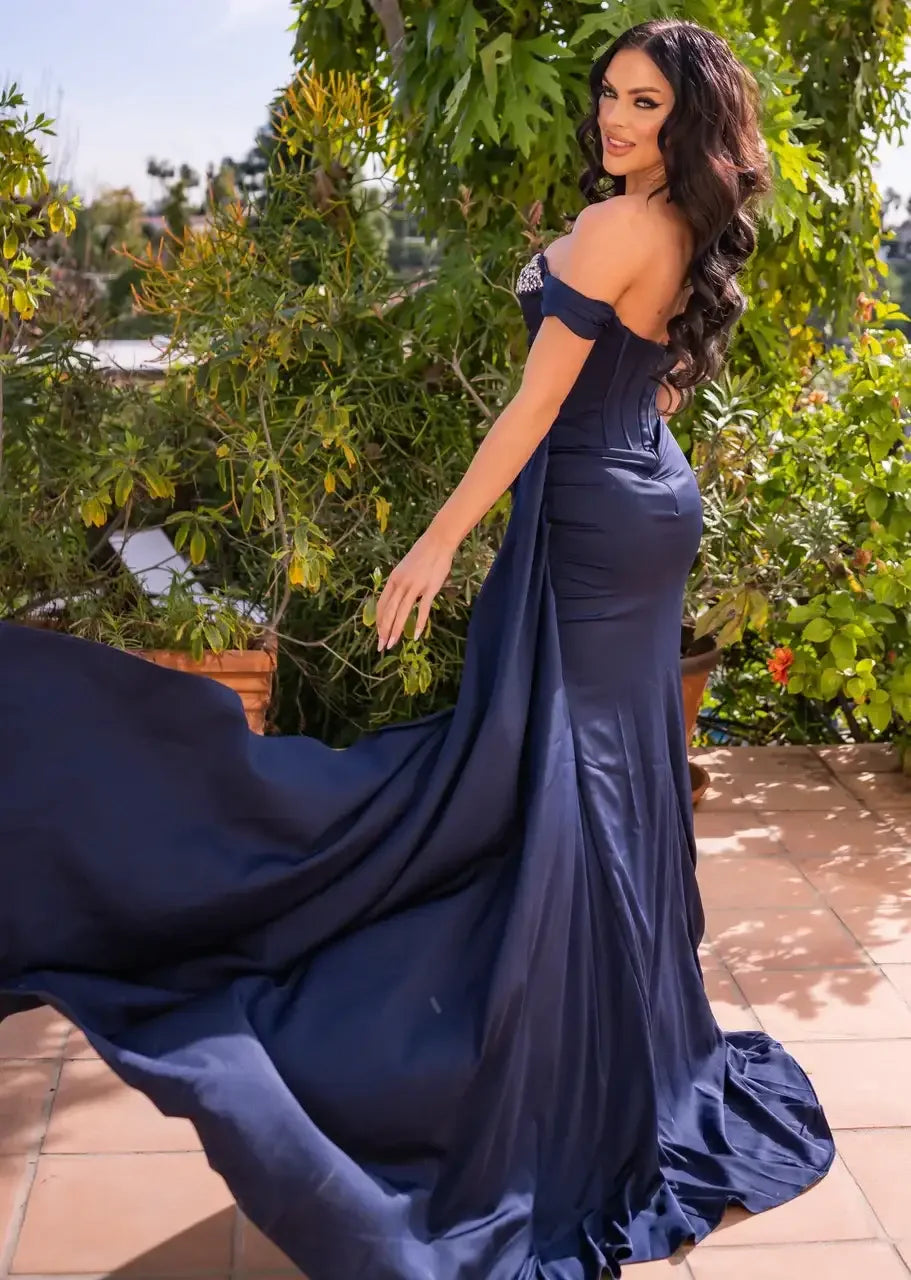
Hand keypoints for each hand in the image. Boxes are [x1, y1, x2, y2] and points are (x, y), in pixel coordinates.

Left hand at [376, 527, 454, 650]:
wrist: (437, 543)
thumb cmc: (421, 556)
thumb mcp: (404, 569)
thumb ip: (399, 584)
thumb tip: (395, 599)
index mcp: (393, 579)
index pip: (382, 605)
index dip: (379, 621)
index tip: (378, 634)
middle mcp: (401, 584)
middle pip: (389, 611)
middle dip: (384, 631)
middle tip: (381, 646)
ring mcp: (415, 586)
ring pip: (402, 612)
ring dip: (396, 630)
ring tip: (391, 644)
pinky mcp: (429, 589)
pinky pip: (422, 609)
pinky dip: (419, 624)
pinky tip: (415, 636)